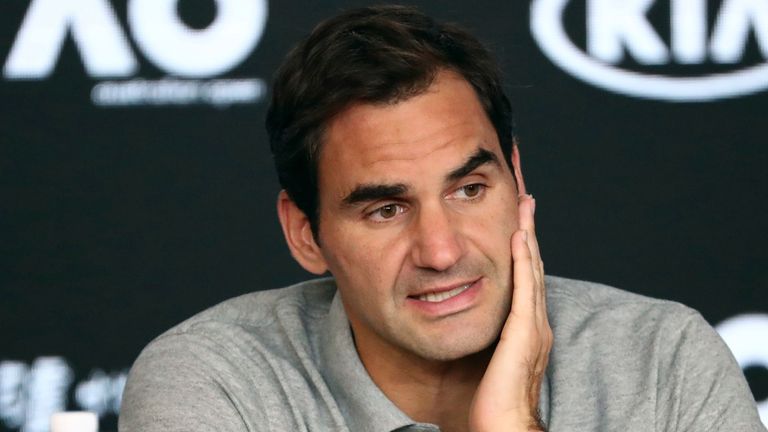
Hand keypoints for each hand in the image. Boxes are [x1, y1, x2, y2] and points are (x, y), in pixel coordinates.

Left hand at [469, 194, 551, 431]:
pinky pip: (524, 289)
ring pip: (531, 269)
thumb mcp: (488, 357)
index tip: (517, 217)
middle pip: (532, 264)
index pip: (525, 275)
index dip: (523, 244)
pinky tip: (518, 237)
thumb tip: (464, 314)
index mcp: (527, 326)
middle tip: (525, 196)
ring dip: (528, 234)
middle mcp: (535, 321)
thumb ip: (486, 334)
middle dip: (528, 229)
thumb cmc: (493, 401)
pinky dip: (523, 261)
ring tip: (525, 204)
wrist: (504, 427)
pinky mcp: (524, 333)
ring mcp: (533, 326)